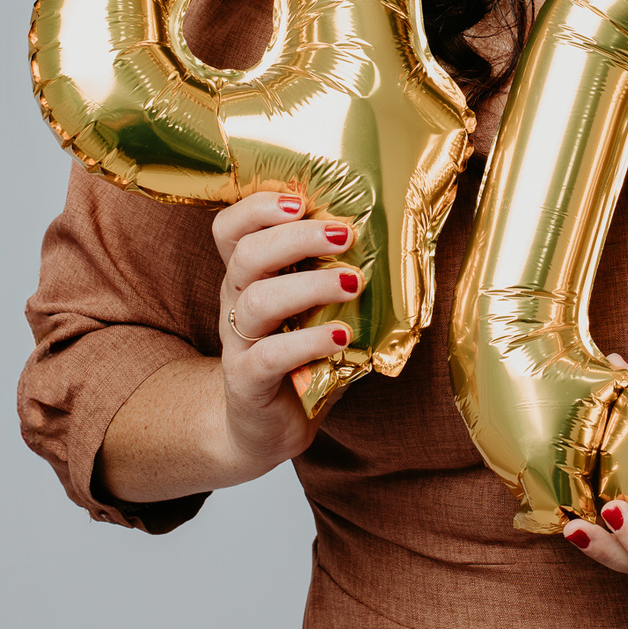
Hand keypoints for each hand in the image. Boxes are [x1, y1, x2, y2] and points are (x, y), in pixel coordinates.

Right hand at [212, 192, 365, 479]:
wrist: (264, 428)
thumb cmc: (297, 358)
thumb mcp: (312, 311)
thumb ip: (337, 279)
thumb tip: (397, 244)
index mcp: (248, 276)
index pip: (231, 229)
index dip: (257, 207)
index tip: (301, 200)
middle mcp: (235, 302)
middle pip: (246, 255)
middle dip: (296, 237)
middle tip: (344, 235)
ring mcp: (237, 343)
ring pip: (256, 300)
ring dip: (310, 286)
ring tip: (354, 283)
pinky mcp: (247, 382)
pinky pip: (268, 356)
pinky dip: (307, 342)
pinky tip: (340, 336)